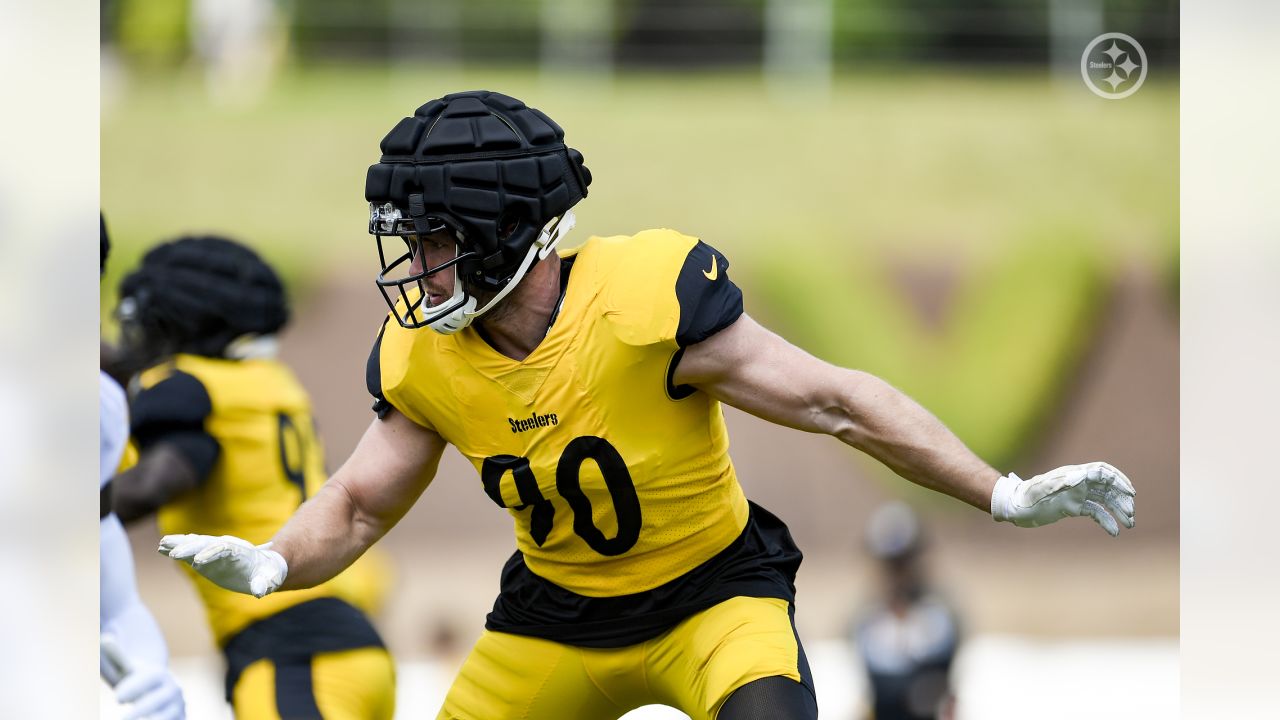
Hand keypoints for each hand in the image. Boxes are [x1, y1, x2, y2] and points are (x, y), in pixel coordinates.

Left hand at [114, 660, 184, 719]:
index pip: (149, 678)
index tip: (116, 699)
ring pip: (167, 716)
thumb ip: (116, 657)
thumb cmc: (137, 682)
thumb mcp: (129, 670)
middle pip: (157, 700)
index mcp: (160, 675)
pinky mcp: (179, 718)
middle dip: (139, 711)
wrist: (161, 692)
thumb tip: (104, 639)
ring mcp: (177, 706)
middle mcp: (173, 690)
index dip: (133, 688)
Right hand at [159, 534, 287, 597]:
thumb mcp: (268, 580)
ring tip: (161, 544)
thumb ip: (263, 584)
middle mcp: (225, 546)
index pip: (223, 548)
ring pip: (195, 544)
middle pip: (206, 543)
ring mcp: (214, 550)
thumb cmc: (267, 574)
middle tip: (173, 554)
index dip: (211, 554)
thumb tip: (260, 593)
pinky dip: (177, 548)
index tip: (198, 562)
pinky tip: (162, 547)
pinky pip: (190, 551)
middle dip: (190, 548)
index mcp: (240, 551)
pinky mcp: (206, 556)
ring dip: (179, 544)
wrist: (264, 567)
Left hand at [991, 461, 1135, 535]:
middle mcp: (1078, 483)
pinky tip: (1114, 532)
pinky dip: (1106, 521)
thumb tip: (1081, 476)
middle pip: (1107, 487)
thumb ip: (1060, 482)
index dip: (1118, 480)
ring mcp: (1076, 495)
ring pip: (1104, 501)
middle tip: (1131, 514)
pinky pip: (1095, 512)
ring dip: (1118, 511)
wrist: (1014, 507)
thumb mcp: (1042, 489)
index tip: (1131, 493)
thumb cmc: (1026, 497)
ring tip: (1129, 524)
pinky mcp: (1073, 508)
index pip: (1103, 472)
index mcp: (1073, 474)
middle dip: (1122, 498)